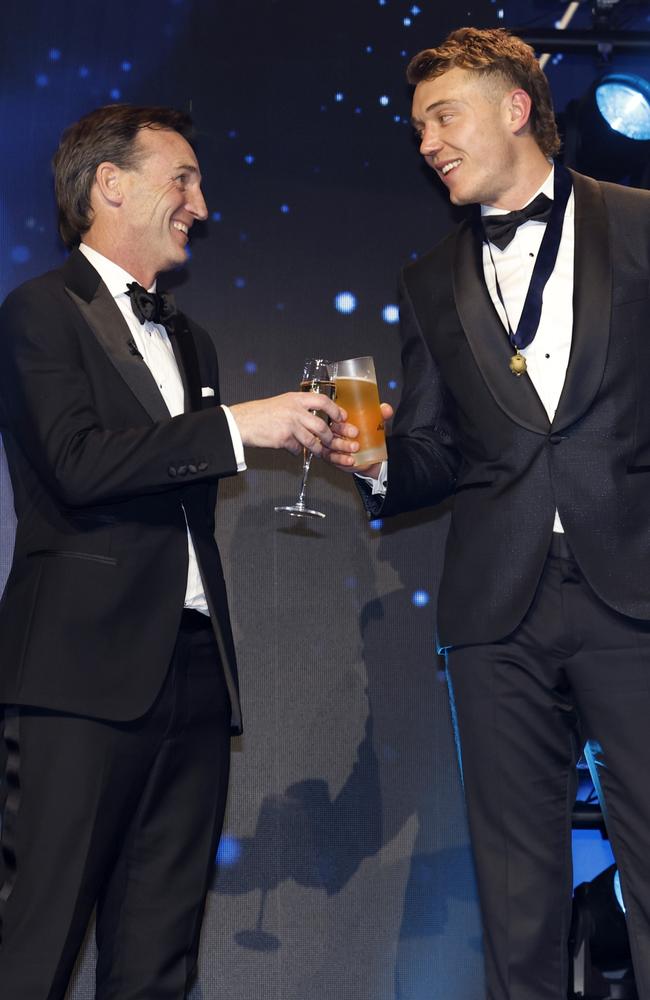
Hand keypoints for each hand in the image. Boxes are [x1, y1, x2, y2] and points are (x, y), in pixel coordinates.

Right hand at [229, 392, 348, 455]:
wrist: (242, 421)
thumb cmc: (260, 413)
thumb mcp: (282, 402)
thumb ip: (299, 407)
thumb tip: (315, 416)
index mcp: (295, 399)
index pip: (322, 401)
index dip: (335, 410)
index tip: (342, 417)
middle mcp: (294, 410)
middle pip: (321, 426)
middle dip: (330, 437)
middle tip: (333, 441)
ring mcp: (290, 425)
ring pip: (312, 441)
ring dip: (317, 448)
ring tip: (317, 450)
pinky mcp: (283, 439)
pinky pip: (298, 449)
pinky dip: (297, 451)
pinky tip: (294, 449)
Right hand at [323, 402, 393, 474]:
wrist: (369, 455)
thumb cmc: (367, 436)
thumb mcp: (373, 424)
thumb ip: (380, 415)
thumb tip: (387, 409)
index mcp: (339, 420)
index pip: (335, 414)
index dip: (338, 414)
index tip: (346, 416)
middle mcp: (332, 431)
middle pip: (332, 428)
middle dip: (342, 430)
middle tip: (355, 432)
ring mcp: (330, 445)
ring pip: (332, 444)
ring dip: (343, 446)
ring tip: (356, 447)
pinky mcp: (332, 457)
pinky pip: (333, 458)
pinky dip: (342, 459)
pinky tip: (350, 460)